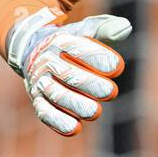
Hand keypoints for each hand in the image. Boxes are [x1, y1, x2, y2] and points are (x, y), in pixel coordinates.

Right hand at [5, 6, 130, 136]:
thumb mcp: (86, 30)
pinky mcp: (37, 100)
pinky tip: (75, 128)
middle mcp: (47, 61)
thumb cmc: (71, 42)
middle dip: (90, 84)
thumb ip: (106, 29)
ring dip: (75, 105)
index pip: (78, 49)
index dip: (98, 58)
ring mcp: (40, 82)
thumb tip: (125, 28)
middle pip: (67, 74)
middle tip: (111, 92)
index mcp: (60, 41)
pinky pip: (44, 112)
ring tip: (95, 112)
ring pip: (56, 95)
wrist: (32, 50)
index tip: (118, 67)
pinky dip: (58, 121)